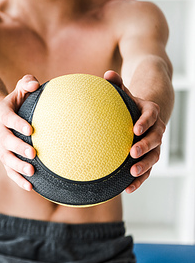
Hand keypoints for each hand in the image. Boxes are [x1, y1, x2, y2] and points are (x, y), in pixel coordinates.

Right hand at [0, 75, 39, 190]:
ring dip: (17, 166)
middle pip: (4, 141)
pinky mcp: (5, 158)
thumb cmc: (20, 100)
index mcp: (0, 112)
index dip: (16, 123)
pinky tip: (31, 187)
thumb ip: (27, 83)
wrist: (9, 116)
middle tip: (33, 152)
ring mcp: (0, 146)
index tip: (30, 129)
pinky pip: (9, 171)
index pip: (6, 117)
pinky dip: (19, 180)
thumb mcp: (22, 89)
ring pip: (5, 158)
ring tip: (32, 172)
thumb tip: (34, 83)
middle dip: (17, 147)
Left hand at [104, 70, 165, 193]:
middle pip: (155, 139)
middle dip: (145, 146)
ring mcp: (154, 145)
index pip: (151, 116)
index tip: (135, 128)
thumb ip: (117, 84)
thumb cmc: (130, 103)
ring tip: (132, 173)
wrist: (144, 113)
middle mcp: (156, 129)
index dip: (144, 122)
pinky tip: (127, 188)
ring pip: (153, 157)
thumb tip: (107, 74)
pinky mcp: (149, 157)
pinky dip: (139, 180)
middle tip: (133, 152)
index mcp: (151, 112)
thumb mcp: (125, 92)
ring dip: (144, 166)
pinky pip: (147, 170)